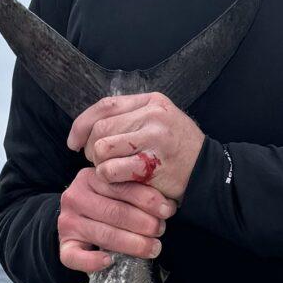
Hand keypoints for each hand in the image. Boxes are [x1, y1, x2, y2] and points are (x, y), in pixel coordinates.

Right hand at [57, 166, 175, 275]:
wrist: (78, 219)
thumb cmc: (107, 203)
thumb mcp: (116, 189)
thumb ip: (135, 191)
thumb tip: (167, 206)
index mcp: (89, 178)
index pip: (122, 187)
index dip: (148, 200)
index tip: (167, 210)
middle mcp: (74, 197)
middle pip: (115, 212)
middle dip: (144, 224)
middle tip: (160, 230)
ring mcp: (67, 222)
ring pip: (104, 235)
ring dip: (133, 244)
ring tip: (152, 248)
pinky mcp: (64, 245)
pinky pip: (75, 257)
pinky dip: (92, 262)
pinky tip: (109, 261)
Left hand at [68, 92, 205, 199]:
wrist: (209, 173)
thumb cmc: (178, 152)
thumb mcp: (159, 123)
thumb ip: (130, 118)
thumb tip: (90, 126)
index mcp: (152, 101)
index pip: (105, 105)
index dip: (82, 124)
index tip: (73, 141)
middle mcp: (153, 115)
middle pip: (100, 128)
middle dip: (91, 149)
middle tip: (99, 163)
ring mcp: (154, 138)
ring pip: (102, 148)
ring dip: (99, 165)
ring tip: (112, 171)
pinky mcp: (152, 163)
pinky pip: (111, 169)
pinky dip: (108, 178)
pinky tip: (120, 181)